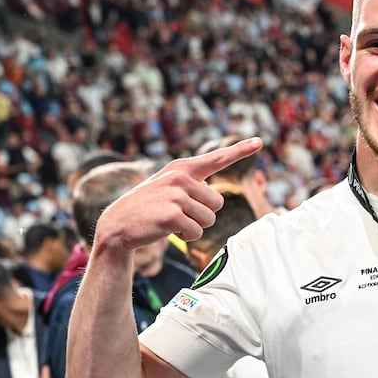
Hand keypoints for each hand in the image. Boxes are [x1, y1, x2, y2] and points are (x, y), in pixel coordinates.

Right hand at [93, 137, 262, 252]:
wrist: (118, 224)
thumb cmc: (149, 206)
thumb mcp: (168, 185)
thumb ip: (192, 183)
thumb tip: (213, 194)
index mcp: (183, 168)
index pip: (217, 158)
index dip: (240, 150)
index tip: (260, 141)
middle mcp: (181, 177)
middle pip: (218, 203)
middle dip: (203, 214)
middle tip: (180, 213)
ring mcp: (176, 195)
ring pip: (209, 220)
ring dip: (195, 226)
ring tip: (172, 220)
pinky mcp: (172, 215)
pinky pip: (197, 232)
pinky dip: (187, 236)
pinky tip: (168, 229)